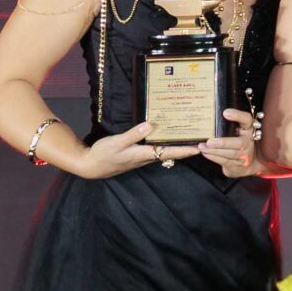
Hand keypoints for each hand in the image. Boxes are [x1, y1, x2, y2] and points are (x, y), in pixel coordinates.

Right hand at [75, 118, 200, 179]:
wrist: (91, 166)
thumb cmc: (103, 154)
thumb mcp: (117, 142)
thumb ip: (133, 134)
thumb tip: (151, 124)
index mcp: (143, 154)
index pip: (169, 152)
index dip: (185, 150)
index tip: (199, 148)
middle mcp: (146, 157)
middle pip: (170, 153)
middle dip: (185, 148)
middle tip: (200, 141)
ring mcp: (141, 157)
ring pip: (163, 151)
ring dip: (175, 146)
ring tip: (187, 137)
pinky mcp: (136, 155)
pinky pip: (155, 150)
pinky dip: (163, 144)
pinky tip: (165, 137)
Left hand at [203, 107, 259, 178]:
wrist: (248, 162)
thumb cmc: (236, 141)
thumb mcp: (235, 130)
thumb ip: (226, 123)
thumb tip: (208, 109)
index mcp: (247, 129)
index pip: (247, 120)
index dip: (238, 116)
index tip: (225, 113)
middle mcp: (248, 141)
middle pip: (239, 143)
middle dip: (223, 143)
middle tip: (209, 141)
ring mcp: (244, 154)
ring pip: (231, 154)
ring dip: (215, 151)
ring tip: (202, 147)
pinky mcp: (237, 165)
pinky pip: (226, 161)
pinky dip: (214, 157)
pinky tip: (206, 153)